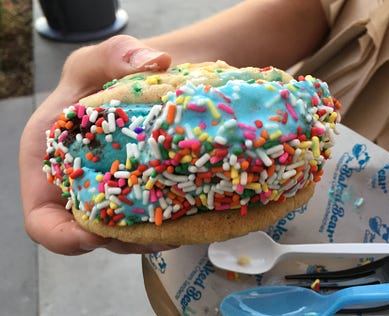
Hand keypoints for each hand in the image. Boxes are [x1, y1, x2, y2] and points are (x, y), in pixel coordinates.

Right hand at [19, 35, 174, 254]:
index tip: (94, 236)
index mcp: (48, 163)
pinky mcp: (137, 192)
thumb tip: (154, 63)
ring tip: (181, 228)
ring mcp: (108, 192)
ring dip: (148, 237)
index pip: (42, 219)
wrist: (146, 81)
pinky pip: (147, 218)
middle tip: (159, 235)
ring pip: (122, 233)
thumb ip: (115, 55)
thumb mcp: (103, 58)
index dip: (62, 237)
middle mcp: (75, 185)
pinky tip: (190, 215)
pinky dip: (166, 222)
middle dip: (121, 241)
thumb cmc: (112, 73)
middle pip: (88, 235)